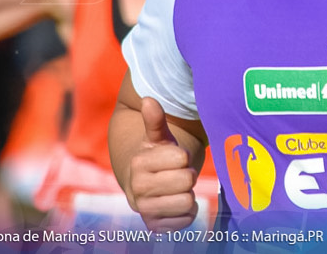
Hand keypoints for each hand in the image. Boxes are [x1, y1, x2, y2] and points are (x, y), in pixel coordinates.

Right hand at [127, 98, 198, 231]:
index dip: (182, 157)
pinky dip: (187, 212)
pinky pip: (185, 221)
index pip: (181, 158)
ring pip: (187, 201)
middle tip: (177, 174)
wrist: (144, 185)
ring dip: (188, 194)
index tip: (174, 158)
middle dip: (187, 175)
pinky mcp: (155, 226)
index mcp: (139, 163)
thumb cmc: (156, 157)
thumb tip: (148, 99)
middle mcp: (138, 188)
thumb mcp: (157, 138)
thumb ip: (155, 120)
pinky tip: (177, 204)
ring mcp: (145, 209)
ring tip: (177, 188)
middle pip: (187, 180)